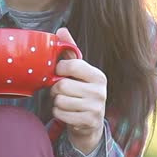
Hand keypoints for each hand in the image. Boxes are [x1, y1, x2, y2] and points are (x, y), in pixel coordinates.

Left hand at [51, 27, 106, 153]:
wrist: (90, 125)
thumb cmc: (81, 93)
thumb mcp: (78, 73)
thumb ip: (70, 52)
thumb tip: (61, 30)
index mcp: (98, 76)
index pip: (73, 65)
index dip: (60, 69)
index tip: (60, 73)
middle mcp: (100, 91)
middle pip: (63, 85)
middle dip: (55, 89)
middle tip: (59, 91)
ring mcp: (96, 108)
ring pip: (60, 101)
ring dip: (57, 102)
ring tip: (65, 102)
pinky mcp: (89, 122)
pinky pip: (61, 114)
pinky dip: (58, 113)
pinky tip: (67, 113)